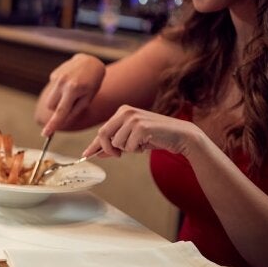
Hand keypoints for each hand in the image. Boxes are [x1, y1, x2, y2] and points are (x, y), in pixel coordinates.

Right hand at [40, 53, 105, 135]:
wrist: (90, 62)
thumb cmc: (92, 82)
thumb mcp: (88, 98)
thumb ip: (75, 110)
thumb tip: (62, 121)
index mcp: (73, 90)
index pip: (61, 111)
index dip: (53, 124)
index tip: (45, 133)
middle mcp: (62, 83)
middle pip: (51, 106)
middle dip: (58, 109)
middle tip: (71, 102)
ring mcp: (56, 77)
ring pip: (49, 100)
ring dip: (57, 101)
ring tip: (70, 92)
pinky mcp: (53, 74)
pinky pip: (52, 90)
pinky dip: (59, 90)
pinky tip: (69, 83)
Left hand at [82, 105, 207, 158]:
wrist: (181, 135)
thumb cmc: (156, 136)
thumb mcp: (133, 139)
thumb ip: (115, 143)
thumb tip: (97, 152)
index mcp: (122, 111)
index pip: (103, 130)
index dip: (94, 144)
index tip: (85, 154)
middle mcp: (126, 112)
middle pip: (103, 135)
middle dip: (108, 149)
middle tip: (118, 155)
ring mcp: (133, 118)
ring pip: (117, 143)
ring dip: (128, 149)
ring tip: (142, 143)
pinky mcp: (141, 127)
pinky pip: (129, 147)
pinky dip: (137, 150)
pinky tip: (147, 143)